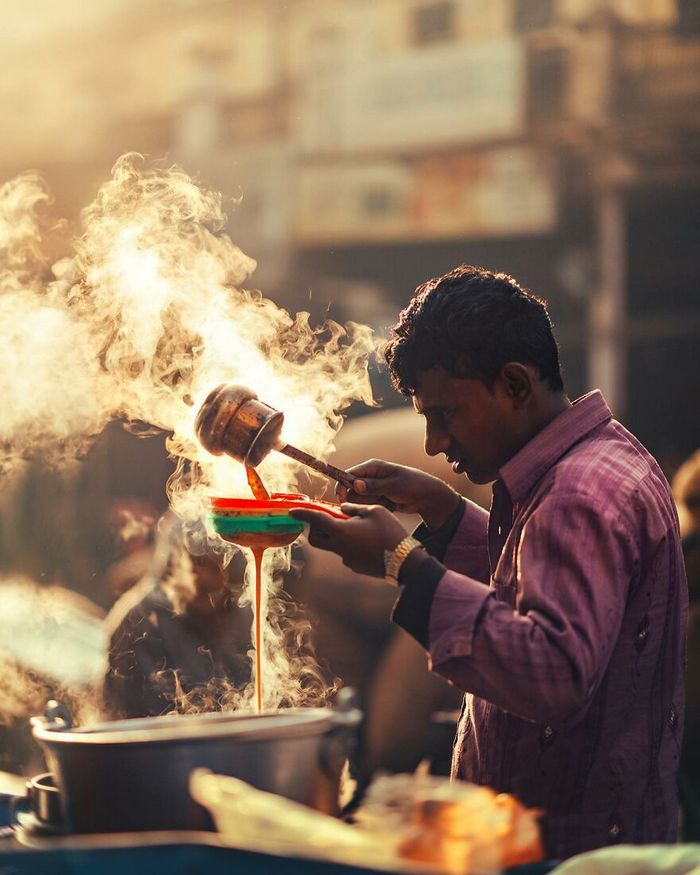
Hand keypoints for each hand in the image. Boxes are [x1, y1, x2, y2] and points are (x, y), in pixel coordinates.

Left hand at [289, 503, 408, 577]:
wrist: (404, 562)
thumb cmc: (390, 532)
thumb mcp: (375, 511)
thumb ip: (354, 508)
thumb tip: (343, 510)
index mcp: (341, 531)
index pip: (315, 520)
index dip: (302, 514)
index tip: (292, 511)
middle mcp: (339, 547)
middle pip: (316, 538)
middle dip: (316, 528)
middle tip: (328, 518)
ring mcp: (346, 559)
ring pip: (332, 545)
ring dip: (336, 535)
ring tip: (357, 526)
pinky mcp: (355, 567)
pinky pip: (346, 552)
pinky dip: (349, 544)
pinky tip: (367, 540)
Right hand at [336, 459, 460, 530]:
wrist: (427, 496)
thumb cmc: (412, 485)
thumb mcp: (394, 485)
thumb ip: (374, 486)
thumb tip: (355, 485)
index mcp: (372, 467)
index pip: (349, 475)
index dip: (343, 486)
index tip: (341, 499)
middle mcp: (370, 476)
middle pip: (353, 490)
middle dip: (364, 499)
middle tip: (381, 498)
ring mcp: (374, 487)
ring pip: (361, 500)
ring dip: (373, 504)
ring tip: (389, 500)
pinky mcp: (378, 497)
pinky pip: (370, 506)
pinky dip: (379, 507)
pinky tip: (392, 504)